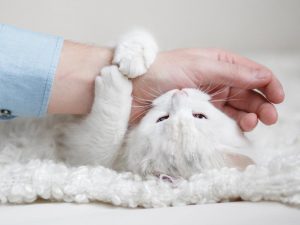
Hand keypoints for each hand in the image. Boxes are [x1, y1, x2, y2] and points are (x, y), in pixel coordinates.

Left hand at [131, 48, 284, 131]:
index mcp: (218, 64)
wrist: (133, 90)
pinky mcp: (198, 116)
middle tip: (269, 117)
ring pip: (236, 110)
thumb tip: (262, 77)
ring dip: (248, 117)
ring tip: (250, 124)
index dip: (267, 84)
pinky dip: (230, 127)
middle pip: (247, 94)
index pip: (251, 73)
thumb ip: (232, 72)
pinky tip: (235, 130)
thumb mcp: (200, 67)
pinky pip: (220, 123)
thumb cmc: (162, 72)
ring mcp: (207, 101)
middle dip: (261, 104)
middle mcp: (215, 82)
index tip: (277, 98)